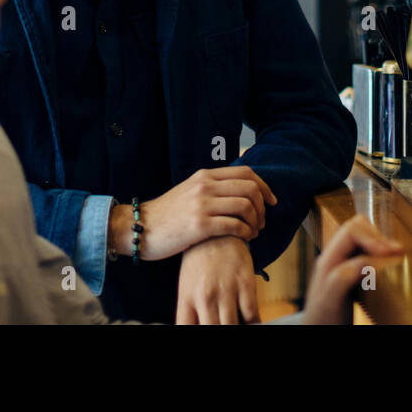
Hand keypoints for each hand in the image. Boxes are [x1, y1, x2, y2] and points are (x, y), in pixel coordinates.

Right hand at [111, 166, 276, 261]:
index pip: (246, 173)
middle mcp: (205, 186)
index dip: (265, 186)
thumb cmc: (167, 214)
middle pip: (250, 188)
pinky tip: (245, 239)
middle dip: (263, 206)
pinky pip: (235, 225)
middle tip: (262, 221)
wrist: (139, 227)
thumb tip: (239, 188)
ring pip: (245, 206)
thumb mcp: (190, 191)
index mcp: (205, 175)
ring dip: (256, 221)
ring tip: (254, 232)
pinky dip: (246, 233)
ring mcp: (202, 204)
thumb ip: (212, 187)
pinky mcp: (199, 225)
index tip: (271, 201)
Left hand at [175, 236, 257, 324]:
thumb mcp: (187, 286)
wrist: (218, 230)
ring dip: (236, 328)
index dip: (195, 336)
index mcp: (187, 298)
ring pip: (232, 327)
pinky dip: (254, 323)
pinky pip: (251, 314)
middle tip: (223, 325)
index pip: (185, 329)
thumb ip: (190, 313)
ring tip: (237, 324)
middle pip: (212, 330)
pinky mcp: (245, 283)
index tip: (206, 331)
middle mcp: (204, 297)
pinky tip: (252, 323)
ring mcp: (225, 290)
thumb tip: (194, 327)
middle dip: (218, 331)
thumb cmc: (200, 262)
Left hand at [303, 215, 403, 324]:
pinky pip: (366, 252)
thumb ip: (344, 277)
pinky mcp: (351, 272)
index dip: (373, 239)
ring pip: (363, 238)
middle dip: (379, 236)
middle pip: (357, 228)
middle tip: (398, 251)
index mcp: (328, 259)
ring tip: (396, 254)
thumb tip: (369, 260)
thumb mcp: (330, 299)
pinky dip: (380, 253)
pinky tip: (389, 264)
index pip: (351, 232)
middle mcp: (334, 256)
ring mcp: (342, 262)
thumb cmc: (322, 319)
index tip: (392, 255)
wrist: (317, 332)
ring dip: (380, 242)